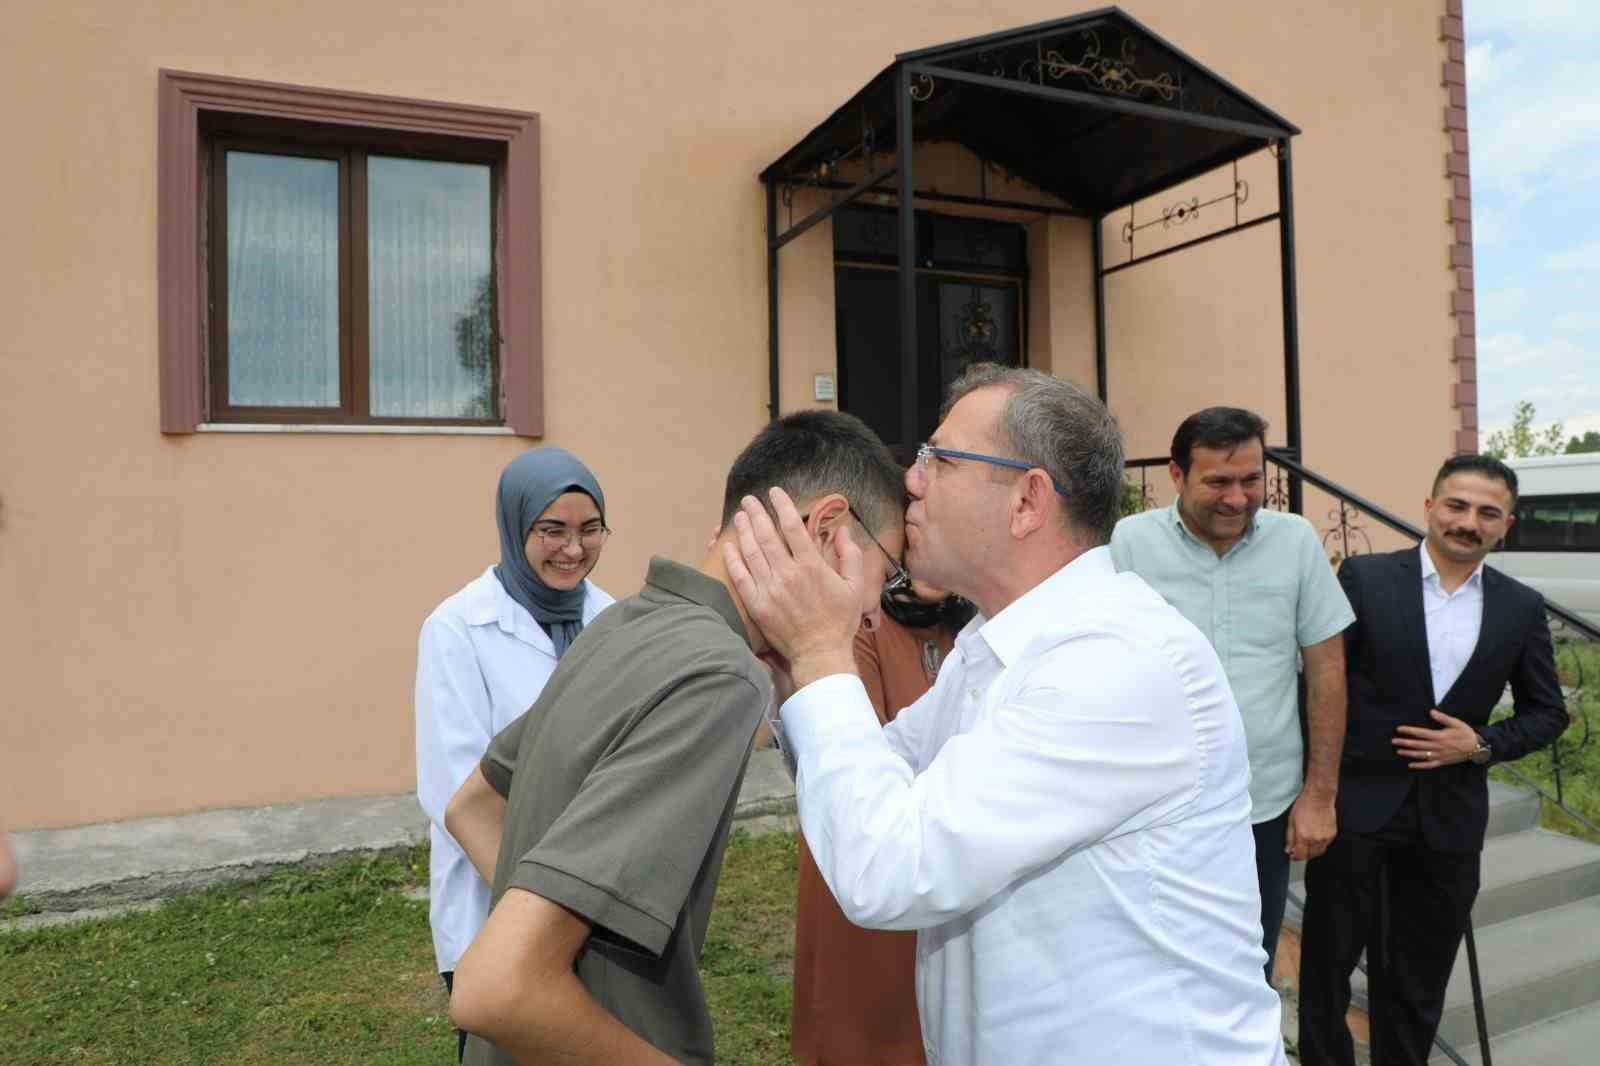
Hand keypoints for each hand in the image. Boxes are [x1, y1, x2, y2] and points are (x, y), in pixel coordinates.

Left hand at [721, 489, 863, 688]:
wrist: (820, 653)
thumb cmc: (840, 621)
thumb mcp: (855, 586)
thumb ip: (851, 555)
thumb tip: (843, 530)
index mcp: (812, 566)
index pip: (793, 527)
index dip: (783, 505)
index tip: (775, 492)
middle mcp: (788, 574)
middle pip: (766, 535)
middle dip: (756, 513)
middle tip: (748, 500)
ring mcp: (770, 589)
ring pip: (752, 552)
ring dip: (744, 531)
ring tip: (739, 516)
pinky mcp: (757, 604)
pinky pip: (741, 577)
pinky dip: (733, 559)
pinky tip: (728, 546)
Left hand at [1286, 792, 1335, 860]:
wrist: (1319, 797)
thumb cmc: (1304, 806)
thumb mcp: (1291, 821)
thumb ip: (1290, 838)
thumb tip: (1289, 849)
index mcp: (1304, 836)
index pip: (1300, 855)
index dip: (1295, 857)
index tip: (1292, 855)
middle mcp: (1315, 839)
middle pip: (1310, 855)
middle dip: (1303, 855)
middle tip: (1298, 851)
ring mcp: (1325, 838)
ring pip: (1319, 852)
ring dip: (1312, 852)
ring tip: (1306, 846)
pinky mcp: (1332, 834)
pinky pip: (1325, 845)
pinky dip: (1319, 846)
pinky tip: (1314, 840)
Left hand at [1392, 709, 1479, 769]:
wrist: (1477, 748)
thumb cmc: (1466, 733)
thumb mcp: (1456, 723)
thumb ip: (1443, 718)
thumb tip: (1431, 711)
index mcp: (1439, 736)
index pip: (1420, 733)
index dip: (1409, 731)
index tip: (1399, 729)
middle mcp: (1437, 747)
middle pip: (1418, 745)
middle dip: (1405, 742)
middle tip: (1393, 741)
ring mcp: (1439, 756)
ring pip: (1421, 755)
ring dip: (1409, 753)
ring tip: (1398, 751)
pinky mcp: (1442, 762)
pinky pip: (1429, 765)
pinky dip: (1419, 765)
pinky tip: (1411, 765)